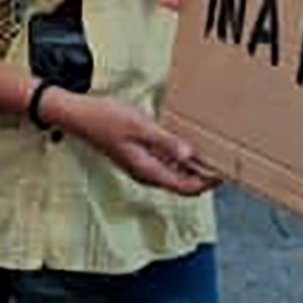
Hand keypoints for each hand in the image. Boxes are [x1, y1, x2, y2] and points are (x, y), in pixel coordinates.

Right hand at [56, 93, 215, 195]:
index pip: (185, 187)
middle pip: (181, 184)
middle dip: (202, 176)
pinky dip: (178, 158)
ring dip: (191, 167)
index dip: (207, 183)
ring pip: (173, 174)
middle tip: (223, 161)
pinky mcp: (137, 157)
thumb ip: (166, 142)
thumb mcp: (140, 127)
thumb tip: (190, 155)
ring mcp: (140, 166)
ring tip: (209, 151)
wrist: (78, 116)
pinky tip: (185, 143)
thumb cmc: (105, 118)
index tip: (224, 172)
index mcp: (147, 170)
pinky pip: (163, 164)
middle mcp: (145, 173)